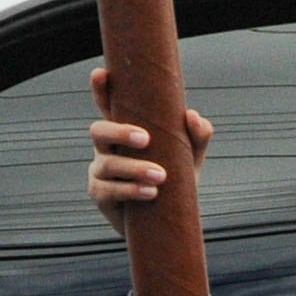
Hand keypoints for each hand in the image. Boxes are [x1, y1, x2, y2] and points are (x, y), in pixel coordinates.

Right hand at [87, 65, 210, 229]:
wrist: (167, 221)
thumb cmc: (175, 180)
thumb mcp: (189, 157)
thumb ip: (197, 136)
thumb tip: (192, 116)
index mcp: (124, 130)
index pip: (108, 105)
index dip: (101, 89)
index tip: (102, 74)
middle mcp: (106, 147)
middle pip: (99, 130)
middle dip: (120, 132)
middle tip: (146, 139)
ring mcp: (100, 171)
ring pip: (106, 163)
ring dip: (134, 168)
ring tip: (161, 176)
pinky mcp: (100, 195)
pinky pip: (107, 190)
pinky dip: (130, 190)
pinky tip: (150, 193)